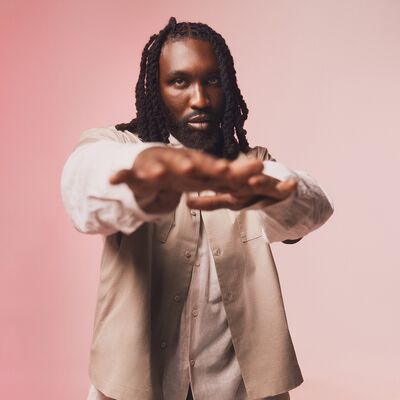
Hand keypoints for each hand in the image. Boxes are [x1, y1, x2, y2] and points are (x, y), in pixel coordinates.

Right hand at [109, 147, 263, 212]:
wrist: (152, 162)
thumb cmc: (184, 171)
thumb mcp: (209, 175)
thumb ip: (234, 177)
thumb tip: (263, 173)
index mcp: (199, 167)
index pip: (220, 169)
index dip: (238, 171)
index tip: (256, 169)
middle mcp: (179, 163)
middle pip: (192, 165)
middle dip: (202, 167)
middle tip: (213, 169)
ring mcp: (157, 166)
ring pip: (159, 169)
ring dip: (157, 171)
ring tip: (156, 175)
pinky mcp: (137, 172)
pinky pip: (128, 175)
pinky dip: (121, 177)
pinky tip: (112, 179)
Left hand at [186, 173, 297, 210]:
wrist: (281, 190)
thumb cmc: (252, 193)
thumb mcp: (230, 200)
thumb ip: (209, 202)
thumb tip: (187, 202)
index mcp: (234, 182)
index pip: (216, 177)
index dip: (199, 175)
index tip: (185, 170)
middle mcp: (247, 181)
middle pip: (237, 177)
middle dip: (230, 174)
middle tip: (220, 171)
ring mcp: (264, 185)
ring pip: (259, 182)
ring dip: (258, 180)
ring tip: (256, 180)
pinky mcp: (281, 190)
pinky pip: (283, 190)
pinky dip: (286, 188)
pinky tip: (291, 184)